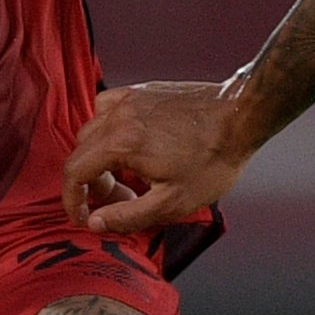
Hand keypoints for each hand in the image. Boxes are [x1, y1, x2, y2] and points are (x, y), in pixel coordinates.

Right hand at [65, 80, 259, 231]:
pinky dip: (107, 130)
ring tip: (128, 175)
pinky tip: (129, 144)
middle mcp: (117, 116)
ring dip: (98, 157)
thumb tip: (95, 222)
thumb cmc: (212, 160)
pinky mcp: (141, 91)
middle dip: (91, 183)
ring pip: (91, 130)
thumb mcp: (172, 202)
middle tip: (121, 200)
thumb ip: (128, 216)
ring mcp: (128, 99)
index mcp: (120, 144)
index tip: (84, 216)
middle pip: (80, 152)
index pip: (74, 173)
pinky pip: (107, 109)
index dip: (73, 201)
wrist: (241, 116)